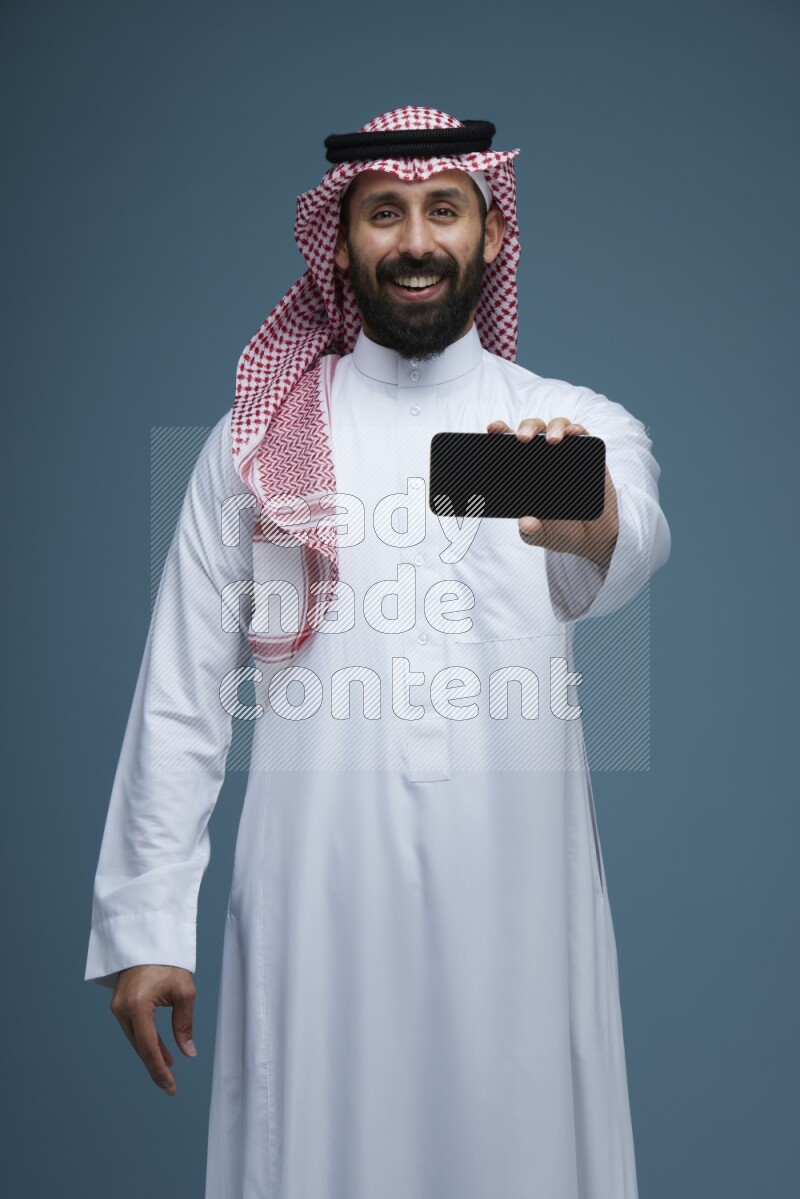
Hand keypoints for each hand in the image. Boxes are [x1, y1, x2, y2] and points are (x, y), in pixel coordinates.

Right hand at [109, 964, 196, 1096]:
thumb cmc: (169, 962)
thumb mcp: (184, 991)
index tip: (170, 1086)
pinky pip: (133, 1029)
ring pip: (136, 1039)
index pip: (148, 1047)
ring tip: (169, 1066)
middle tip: (170, 1086)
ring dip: (152, 1053)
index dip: (159, 1069)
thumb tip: (188, 1052)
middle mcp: (122, 1009)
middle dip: (155, 1066)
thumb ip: (184, 1024)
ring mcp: (117, 1006)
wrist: (150, 939)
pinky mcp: (119, 1003)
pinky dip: (146, 1040)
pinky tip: (159, 1049)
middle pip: (140, 1047)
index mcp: (138, 1006)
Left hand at [486, 417, 619, 570]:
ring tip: (552, 441)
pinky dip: (577, 430)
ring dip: (553, 428)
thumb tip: (526, 523)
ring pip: (556, 426)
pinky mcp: (587, 453)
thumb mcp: (541, 535)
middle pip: (531, 430)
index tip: (492, 429)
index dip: (499, 433)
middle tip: (523, 439)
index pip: (507, 446)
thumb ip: (531, 531)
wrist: (592, 537)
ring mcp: (565, 452)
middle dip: (525, 429)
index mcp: (522, 470)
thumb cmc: (559, 531)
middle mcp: (542, 456)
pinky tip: (573, 434)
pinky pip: (581, 434)